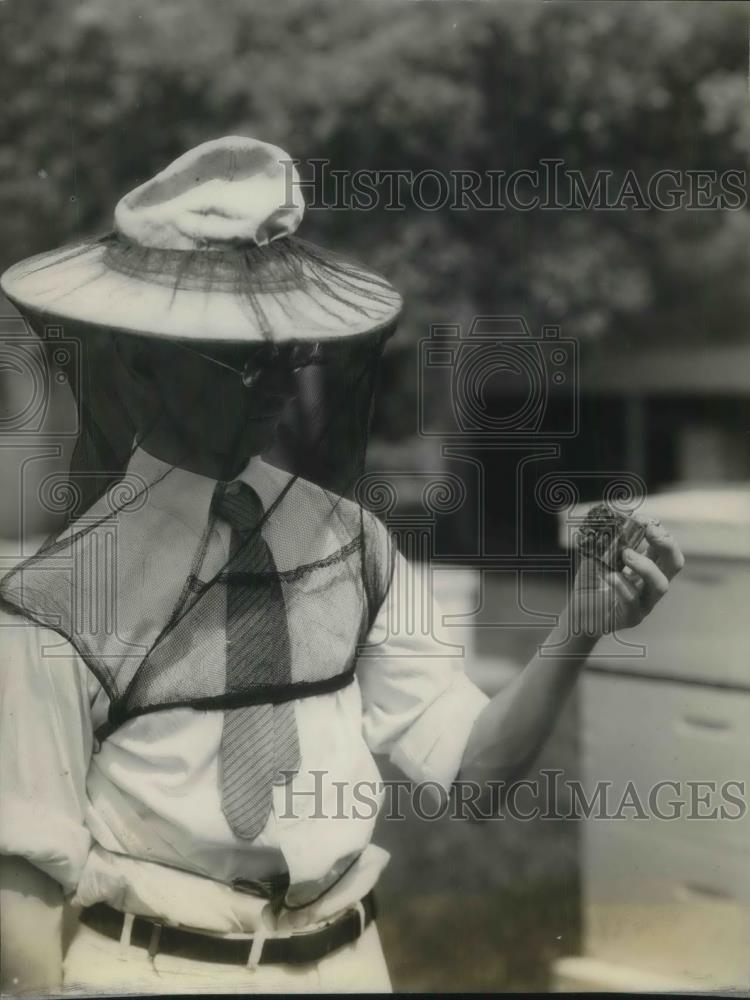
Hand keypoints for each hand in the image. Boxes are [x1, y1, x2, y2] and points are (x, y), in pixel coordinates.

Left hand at [569, 517, 684, 636]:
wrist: (579, 614)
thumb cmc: (591, 584)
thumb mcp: (597, 558)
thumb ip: (605, 541)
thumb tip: (610, 520)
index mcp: (648, 567)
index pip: (666, 547)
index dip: (659, 531)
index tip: (642, 520)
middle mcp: (651, 584)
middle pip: (675, 563)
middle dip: (667, 544)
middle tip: (648, 530)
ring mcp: (644, 603)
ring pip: (660, 585)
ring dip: (645, 565)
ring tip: (625, 554)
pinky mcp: (630, 617)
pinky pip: (632, 601)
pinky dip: (622, 585)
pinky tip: (610, 576)